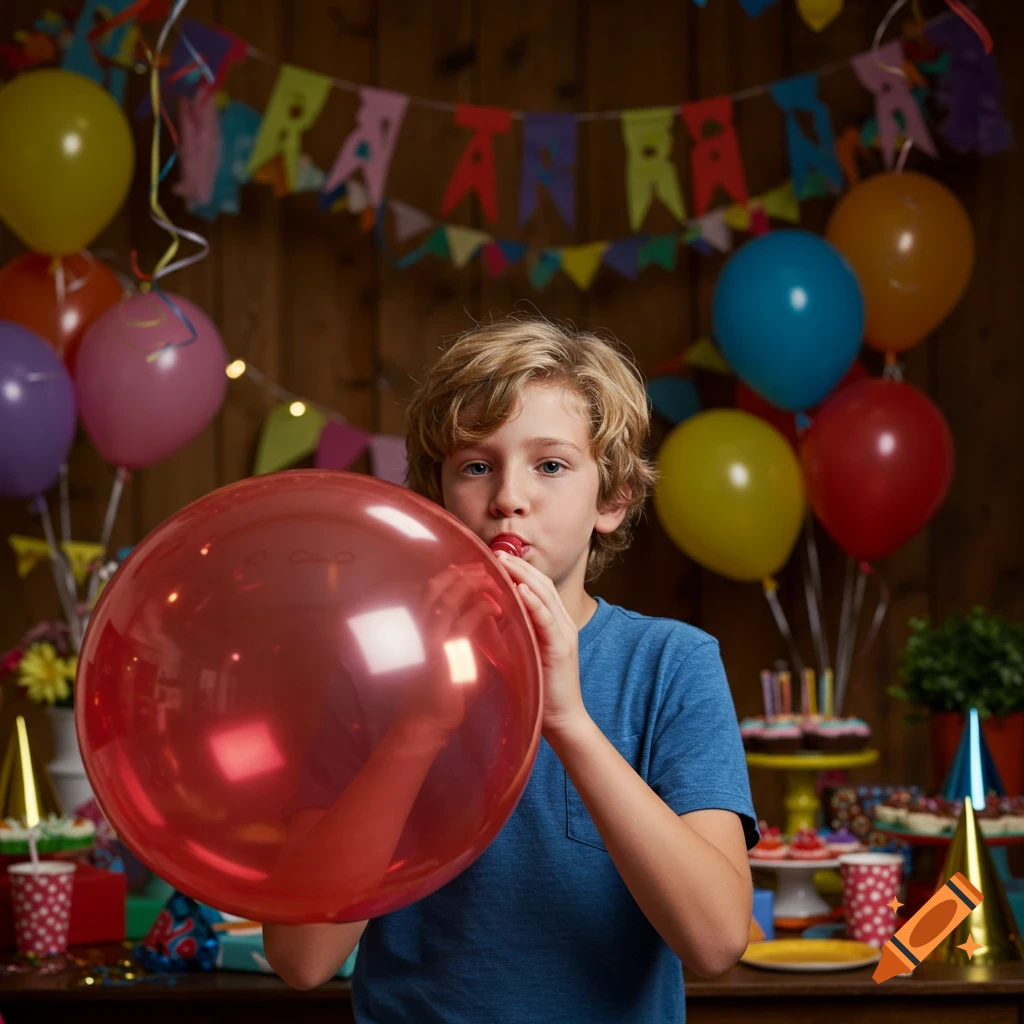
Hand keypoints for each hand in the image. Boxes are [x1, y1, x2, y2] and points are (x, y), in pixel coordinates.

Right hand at [401, 563, 502, 736]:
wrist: (423, 723)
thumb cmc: (434, 693)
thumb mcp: (439, 657)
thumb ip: (447, 636)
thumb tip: (463, 618)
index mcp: (418, 629)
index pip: (430, 591)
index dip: (449, 575)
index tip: (470, 569)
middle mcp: (420, 630)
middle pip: (436, 587)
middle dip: (461, 573)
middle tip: (485, 568)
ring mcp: (430, 641)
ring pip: (448, 599)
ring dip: (472, 586)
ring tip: (493, 581)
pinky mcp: (445, 656)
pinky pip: (464, 624)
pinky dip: (481, 610)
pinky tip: (496, 608)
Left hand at [494, 552, 588, 739]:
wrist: (562, 717)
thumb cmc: (539, 687)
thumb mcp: (523, 651)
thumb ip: (512, 631)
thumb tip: (489, 613)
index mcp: (554, 622)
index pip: (537, 587)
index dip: (519, 570)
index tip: (496, 558)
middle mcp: (563, 622)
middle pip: (542, 584)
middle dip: (520, 565)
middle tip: (497, 552)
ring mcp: (565, 633)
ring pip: (546, 595)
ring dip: (525, 576)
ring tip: (506, 562)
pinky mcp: (562, 647)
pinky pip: (549, 619)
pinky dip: (535, 602)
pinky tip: (521, 590)